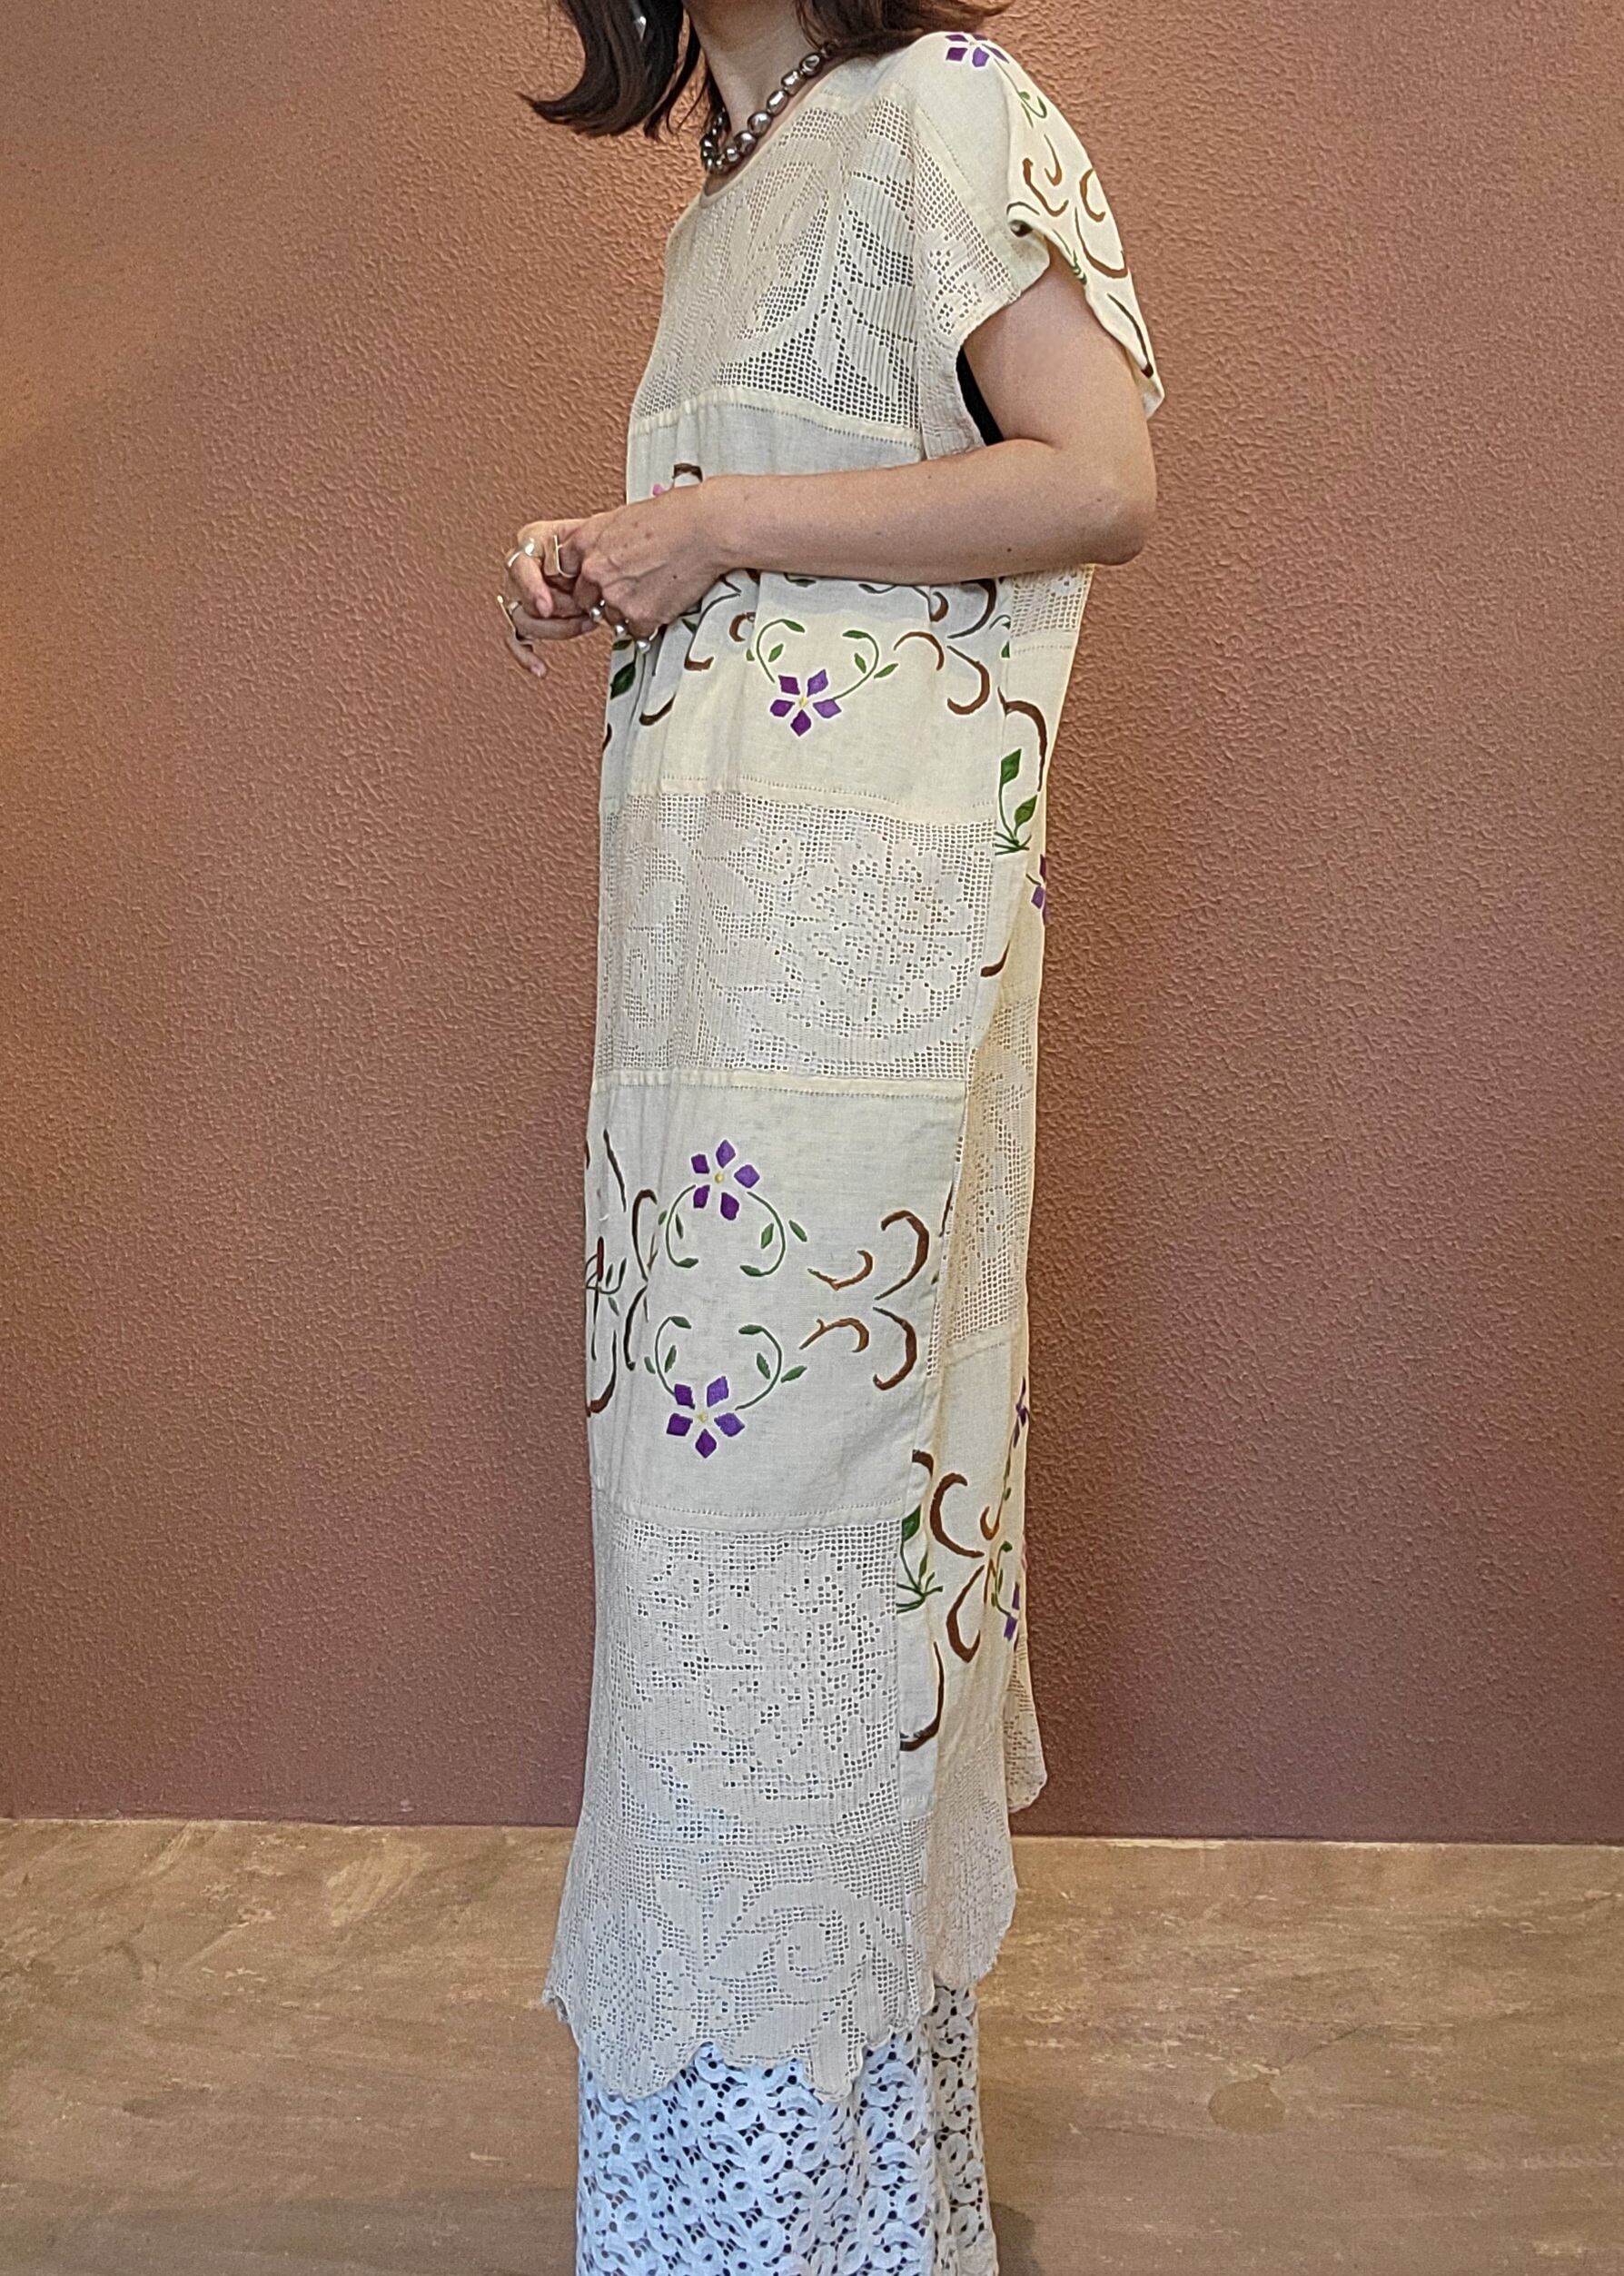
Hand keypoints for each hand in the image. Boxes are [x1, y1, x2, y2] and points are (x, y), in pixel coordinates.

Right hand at [499, 515, 594, 680]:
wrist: (606, 554)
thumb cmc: (597, 544)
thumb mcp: (591, 537)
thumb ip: (582, 552)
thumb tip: (586, 574)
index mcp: (532, 542)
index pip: (519, 566)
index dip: (531, 589)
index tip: (545, 607)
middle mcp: (522, 569)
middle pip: (525, 600)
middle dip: (561, 611)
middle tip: (587, 610)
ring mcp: (521, 594)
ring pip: (525, 623)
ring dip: (558, 630)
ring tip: (585, 623)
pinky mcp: (526, 618)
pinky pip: (517, 641)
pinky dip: (527, 656)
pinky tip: (540, 667)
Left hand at [559, 484, 729, 643]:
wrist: (705, 528)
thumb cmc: (673, 515)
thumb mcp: (623, 516)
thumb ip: (602, 539)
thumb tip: (598, 553)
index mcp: (586, 543)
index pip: (566, 573)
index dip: (584, 578)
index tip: (595, 581)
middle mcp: (596, 571)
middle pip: (587, 600)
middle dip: (604, 598)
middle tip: (628, 589)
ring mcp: (617, 596)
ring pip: (613, 618)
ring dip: (629, 612)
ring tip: (652, 591)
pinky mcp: (642, 615)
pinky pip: (638, 631)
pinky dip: (650, 623)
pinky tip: (662, 603)